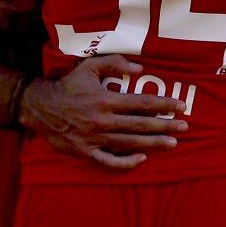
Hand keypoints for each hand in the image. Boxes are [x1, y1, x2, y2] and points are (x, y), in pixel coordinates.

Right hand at [18, 54, 187, 170]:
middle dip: (165, 126)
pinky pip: (109, 162)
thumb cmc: (69, 85)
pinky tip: (142, 159)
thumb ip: (115, 64)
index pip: (142, 103)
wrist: (41, 107)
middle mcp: (103, 120)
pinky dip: (126, 163)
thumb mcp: (89, 67)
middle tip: (184, 127)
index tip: (180, 107)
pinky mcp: (86, 152)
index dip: (164, 105)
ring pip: (130, 143)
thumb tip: (139, 69)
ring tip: (172, 144)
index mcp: (106, 99)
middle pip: (141, 125)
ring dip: (153, 144)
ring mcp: (95, 139)